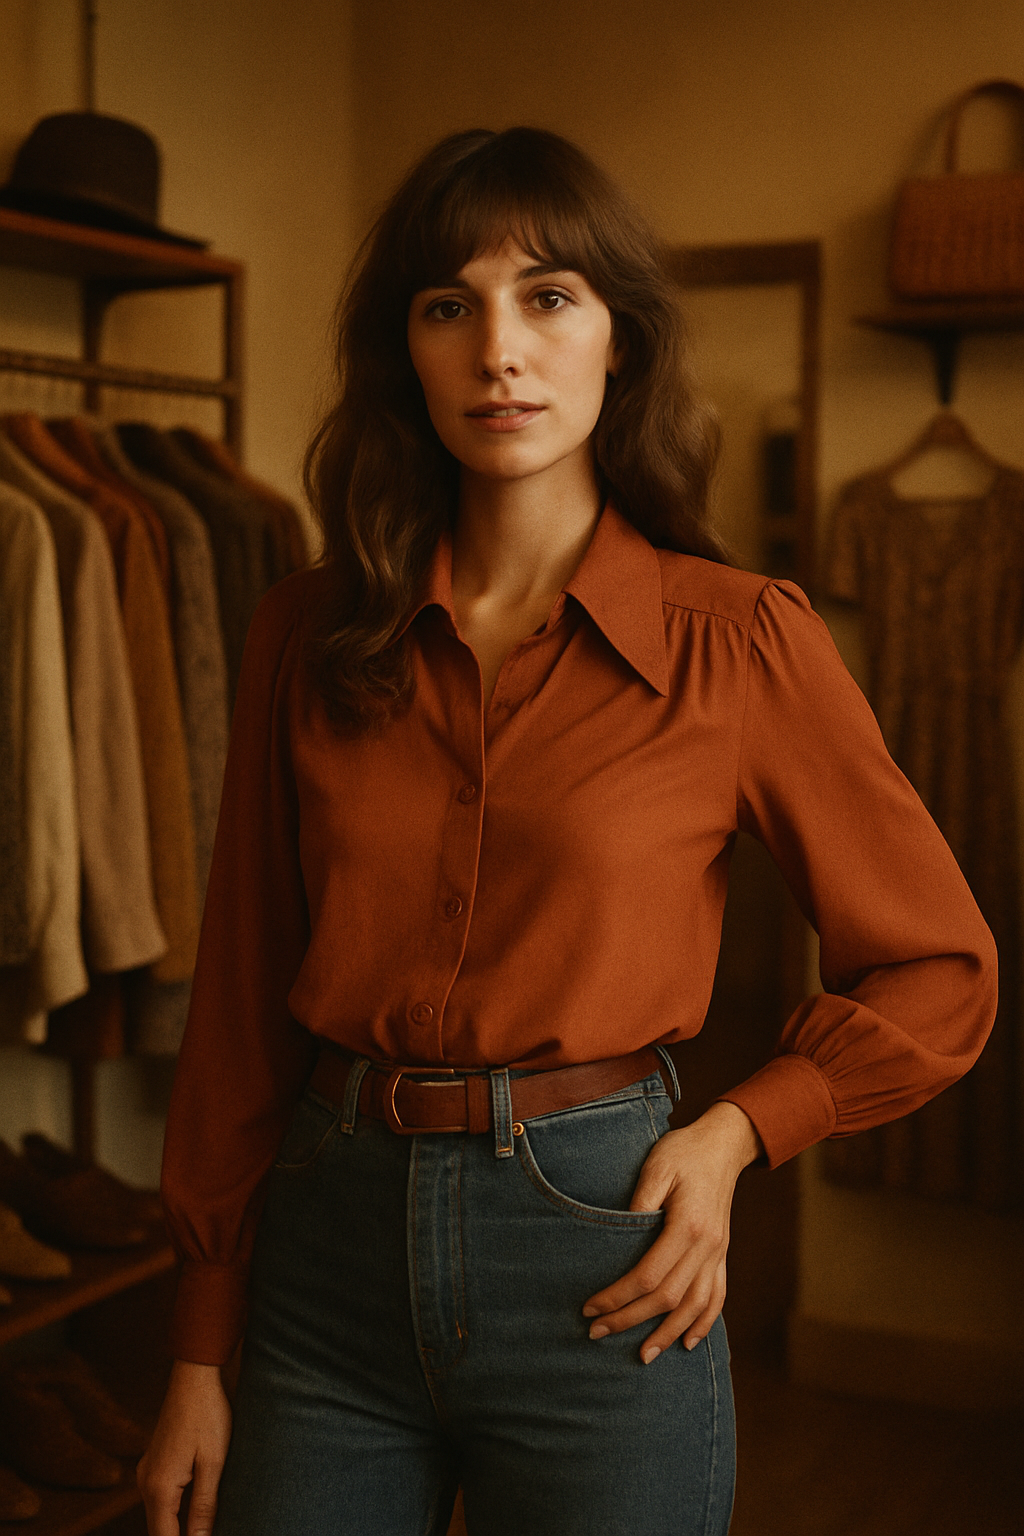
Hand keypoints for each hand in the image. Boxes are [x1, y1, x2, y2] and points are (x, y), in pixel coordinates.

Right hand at [137, 1360, 231, 1535]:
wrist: (193, 1376)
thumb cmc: (208, 1415)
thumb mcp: (214, 1462)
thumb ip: (205, 1505)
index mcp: (160, 1487)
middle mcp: (145, 1482)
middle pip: (158, 1529)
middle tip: (206, 1533)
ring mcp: (146, 1471)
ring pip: (159, 1514)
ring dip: (176, 1526)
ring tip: (203, 1527)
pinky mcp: (153, 1462)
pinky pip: (160, 1497)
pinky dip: (174, 1509)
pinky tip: (194, 1510)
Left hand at [581, 1101, 762, 1363]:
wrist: (723, 1144)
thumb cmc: (683, 1151)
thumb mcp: (655, 1167)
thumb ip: (639, 1203)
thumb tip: (618, 1235)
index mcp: (687, 1226)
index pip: (648, 1276)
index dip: (618, 1297)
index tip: (590, 1307)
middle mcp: (706, 1246)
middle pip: (668, 1298)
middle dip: (631, 1320)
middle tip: (597, 1334)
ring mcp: (718, 1252)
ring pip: (695, 1306)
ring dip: (668, 1333)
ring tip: (643, 1355)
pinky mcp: (722, 1253)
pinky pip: (718, 1295)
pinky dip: (705, 1322)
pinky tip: (689, 1341)